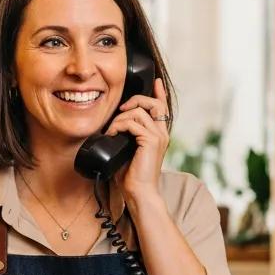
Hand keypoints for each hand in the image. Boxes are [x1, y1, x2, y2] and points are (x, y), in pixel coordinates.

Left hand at [106, 77, 170, 203]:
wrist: (139, 192)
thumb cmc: (131, 176)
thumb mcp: (127, 150)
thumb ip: (126, 136)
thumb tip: (111, 126)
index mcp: (158, 135)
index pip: (162, 108)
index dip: (159, 93)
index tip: (156, 82)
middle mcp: (162, 134)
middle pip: (153, 103)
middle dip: (136, 100)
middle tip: (121, 109)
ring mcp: (158, 137)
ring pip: (139, 111)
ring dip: (120, 118)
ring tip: (111, 130)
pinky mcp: (151, 141)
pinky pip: (132, 123)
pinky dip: (119, 126)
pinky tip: (112, 135)